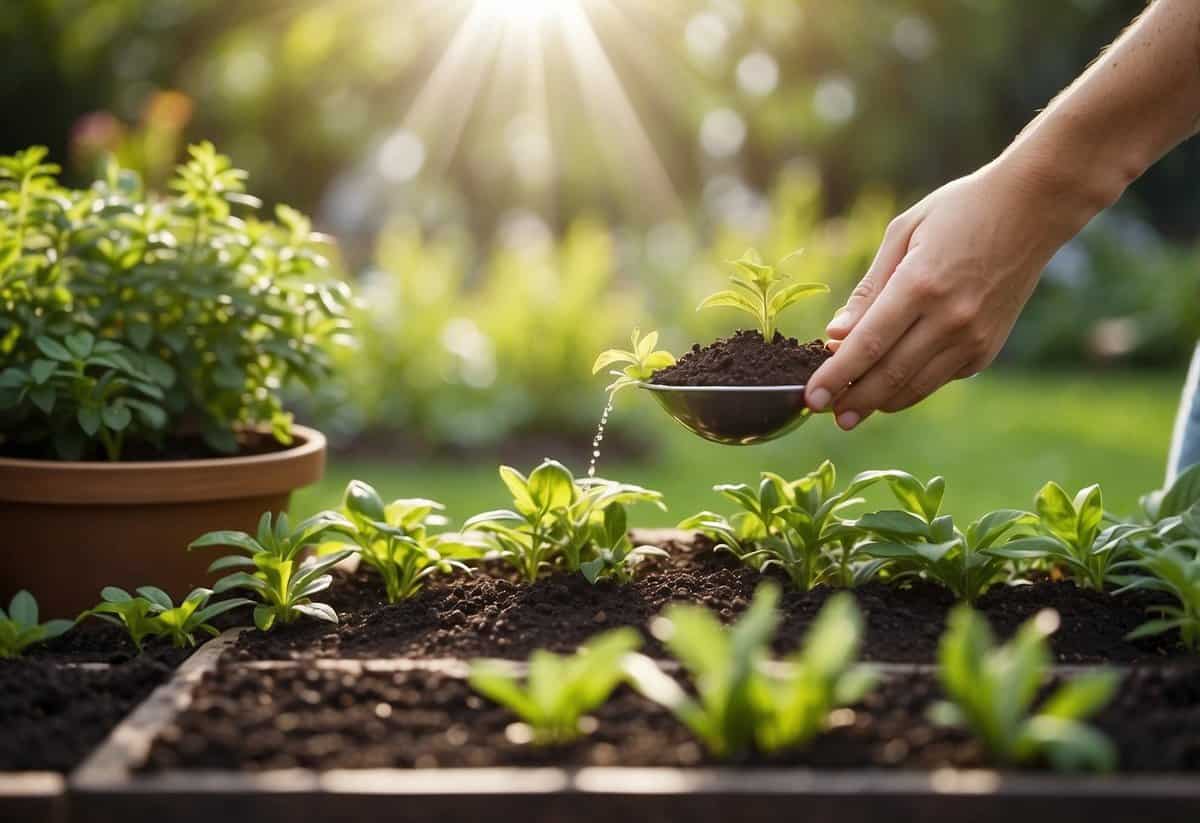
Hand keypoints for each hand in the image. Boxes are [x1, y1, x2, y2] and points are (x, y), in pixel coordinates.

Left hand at [805, 158, 1084, 428]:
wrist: (1034, 208)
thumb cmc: (959, 211)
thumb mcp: (903, 234)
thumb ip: (868, 290)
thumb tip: (835, 336)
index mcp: (921, 285)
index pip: (867, 345)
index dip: (835, 376)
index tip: (811, 397)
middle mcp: (949, 319)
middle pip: (888, 376)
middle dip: (851, 401)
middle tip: (825, 413)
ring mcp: (973, 338)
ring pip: (914, 387)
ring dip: (878, 404)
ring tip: (850, 413)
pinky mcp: (986, 349)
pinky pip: (939, 378)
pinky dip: (911, 386)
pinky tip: (891, 384)